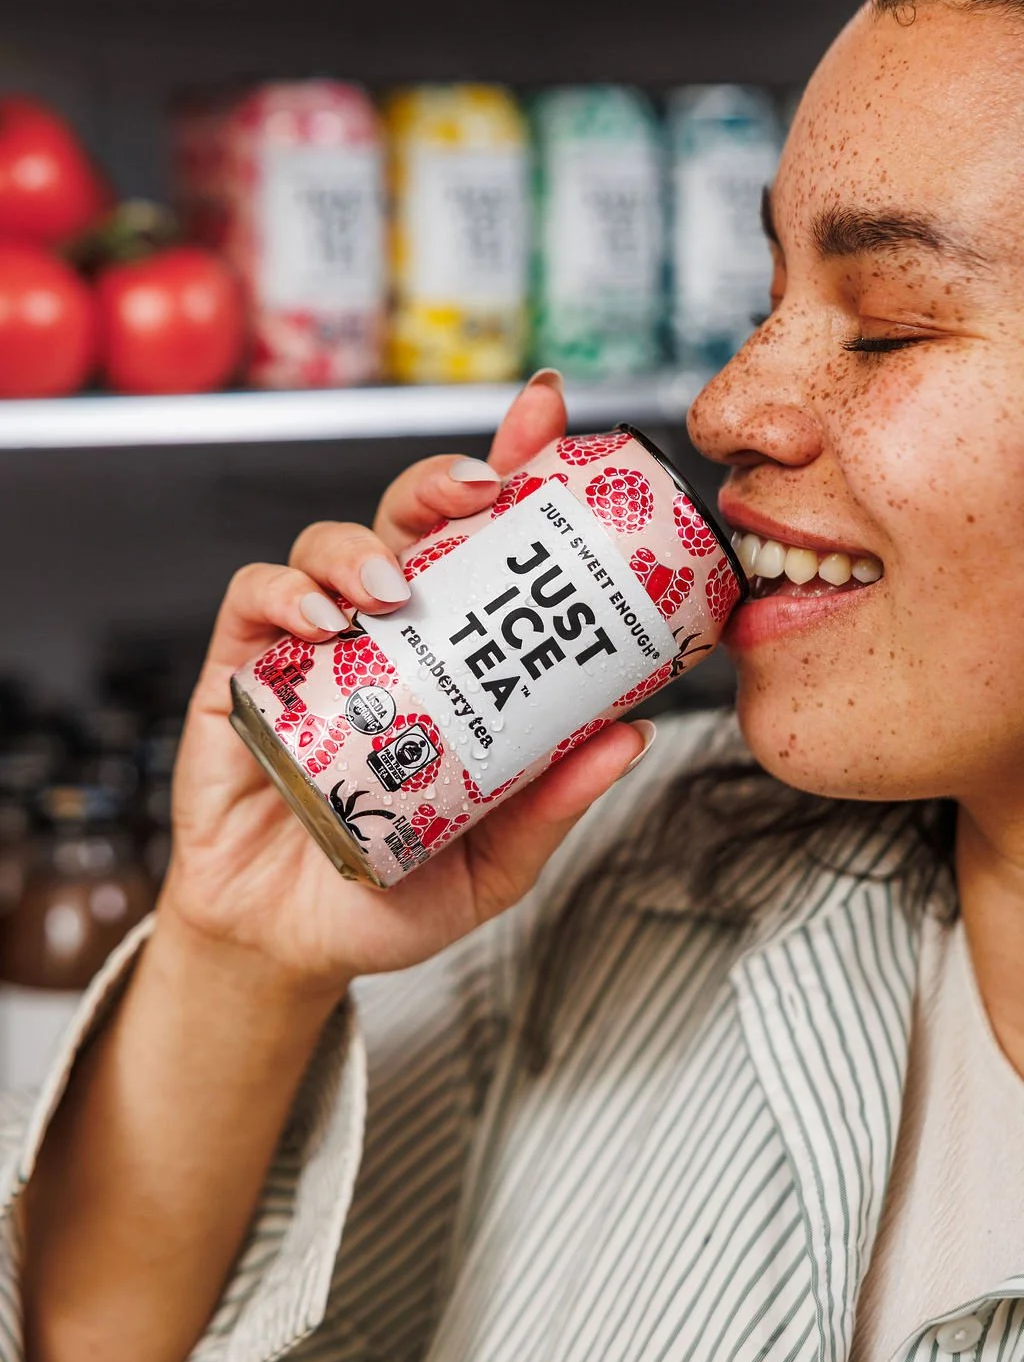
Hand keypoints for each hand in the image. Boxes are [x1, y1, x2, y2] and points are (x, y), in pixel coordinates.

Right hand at [162, 375, 651, 998]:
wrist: (290, 944)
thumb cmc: (393, 885)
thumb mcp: (494, 856)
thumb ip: (551, 802)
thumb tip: (630, 735)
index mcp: (449, 653)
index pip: (483, 543)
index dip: (514, 466)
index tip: (551, 417)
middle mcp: (382, 633)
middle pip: (408, 519)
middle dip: (443, 481)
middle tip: (481, 489)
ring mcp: (308, 647)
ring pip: (328, 544)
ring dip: (360, 545)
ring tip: (391, 586)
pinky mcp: (238, 673)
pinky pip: (254, 599)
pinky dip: (285, 593)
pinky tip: (319, 623)